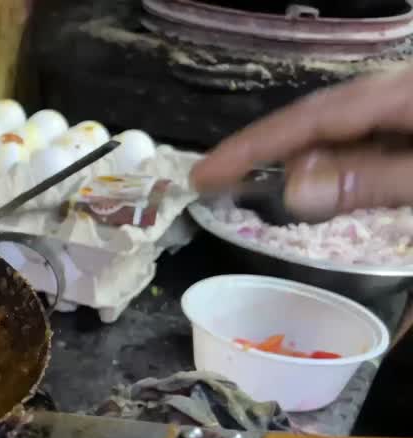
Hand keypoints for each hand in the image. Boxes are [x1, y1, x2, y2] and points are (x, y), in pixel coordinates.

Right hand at [190, 64, 412, 221]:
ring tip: (262, 188)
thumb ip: (368, 180)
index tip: (200, 176)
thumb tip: (293, 191)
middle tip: (214, 182)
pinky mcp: (410, 121)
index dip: (248, 147)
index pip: (303, 120)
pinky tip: (326, 183)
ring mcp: (402, 104)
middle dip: (263, 151)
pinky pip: (361, 137)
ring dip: (300, 161)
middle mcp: (390, 91)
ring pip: (337, 130)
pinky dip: (333, 162)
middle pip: (313, 120)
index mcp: (393, 94)